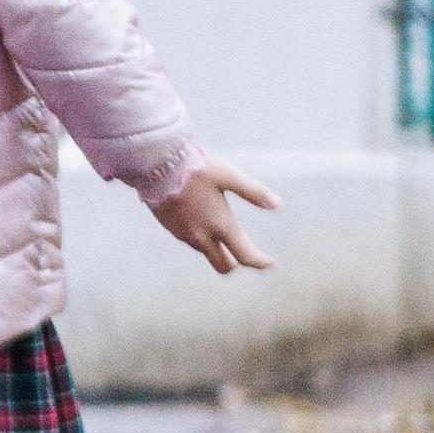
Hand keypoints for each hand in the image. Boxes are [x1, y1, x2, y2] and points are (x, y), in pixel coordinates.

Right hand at [147, 153, 279, 273]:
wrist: (155, 166)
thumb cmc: (196, 169)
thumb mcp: (229, 176)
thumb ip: (254, 192)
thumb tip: (278, 204)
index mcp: (221, 225)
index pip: (245, 256)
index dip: (260, 262)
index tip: (269, 262)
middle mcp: (202, 236)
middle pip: (223, 266)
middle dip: (236, 263)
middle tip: (245, 253)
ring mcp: (184, 235)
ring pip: (206, 253)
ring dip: (217, 249)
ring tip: (223, 231)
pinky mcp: (171, 229)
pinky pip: (191, 242)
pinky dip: (201, 239)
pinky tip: (201, 220)